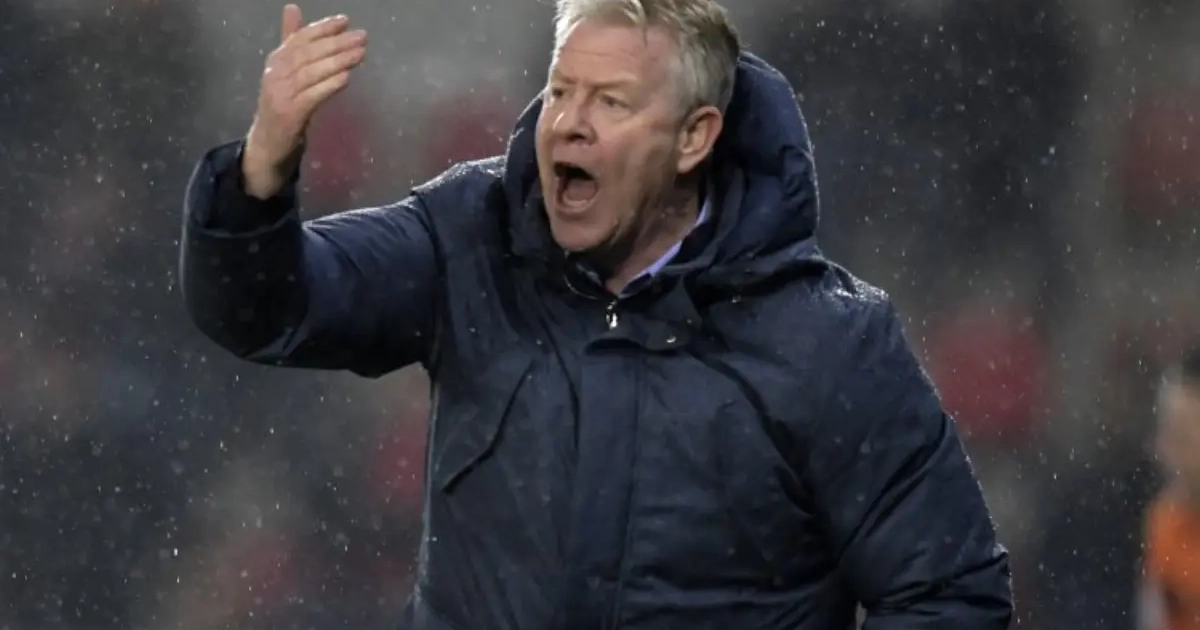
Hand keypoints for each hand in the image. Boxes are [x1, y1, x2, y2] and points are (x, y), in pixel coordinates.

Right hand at [242, 4, 366, 198]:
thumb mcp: (286, 71)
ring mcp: (280, 94)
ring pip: (311, 73)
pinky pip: (312, 96)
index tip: (345, 21)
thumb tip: (292, 7)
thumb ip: (291, 41)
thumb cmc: (282, 104)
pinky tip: (346, 78)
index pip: (300, 38)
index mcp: (276, 60)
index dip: (322, 28)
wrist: (268, 144)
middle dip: (336, 43)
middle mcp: (275, 73)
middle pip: (308, 54)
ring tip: (360, 54)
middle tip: (362, 37)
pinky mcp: (289, 114)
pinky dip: (329, 85)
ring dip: (338, 62)